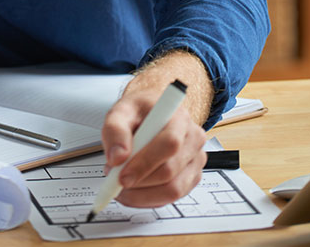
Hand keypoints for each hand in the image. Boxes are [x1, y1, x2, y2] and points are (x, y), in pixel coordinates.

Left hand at [100, 86, 206, 207]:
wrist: (154, 111)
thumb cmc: (140, 110)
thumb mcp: (121, 110)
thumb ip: (115, 129)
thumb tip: (117, 158)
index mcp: (179, 118)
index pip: (169, 144)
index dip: (145, 163)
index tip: (121, 176)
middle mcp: (193, 139)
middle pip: (170, 171)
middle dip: (138, 181)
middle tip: (114, 180)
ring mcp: (195, 160)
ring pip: (172, 190)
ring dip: (142, 194)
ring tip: (121, 185)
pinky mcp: (192, 177)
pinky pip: (172, 198)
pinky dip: (148, 199)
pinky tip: (133, 190)